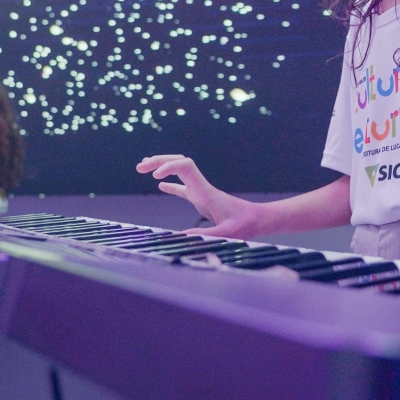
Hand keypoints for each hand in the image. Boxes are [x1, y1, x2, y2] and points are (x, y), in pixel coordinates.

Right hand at [135, 155, 263, 238]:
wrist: (258, 219)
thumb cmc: (245, 225)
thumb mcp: (227, 233)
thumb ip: (206, 235)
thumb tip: (181, 237)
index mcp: (205, 191)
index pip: (186, 167)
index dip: (169, 167)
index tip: (156, 178)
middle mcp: (201, 187)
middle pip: (179, 163)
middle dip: (160, 161)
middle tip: (141, 167)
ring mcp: (201, 192)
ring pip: (179, 171)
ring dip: (162, 167)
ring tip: (143, 168)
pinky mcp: (202, 199)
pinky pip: (183, 187)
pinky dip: (170, 184)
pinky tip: (160, 185)